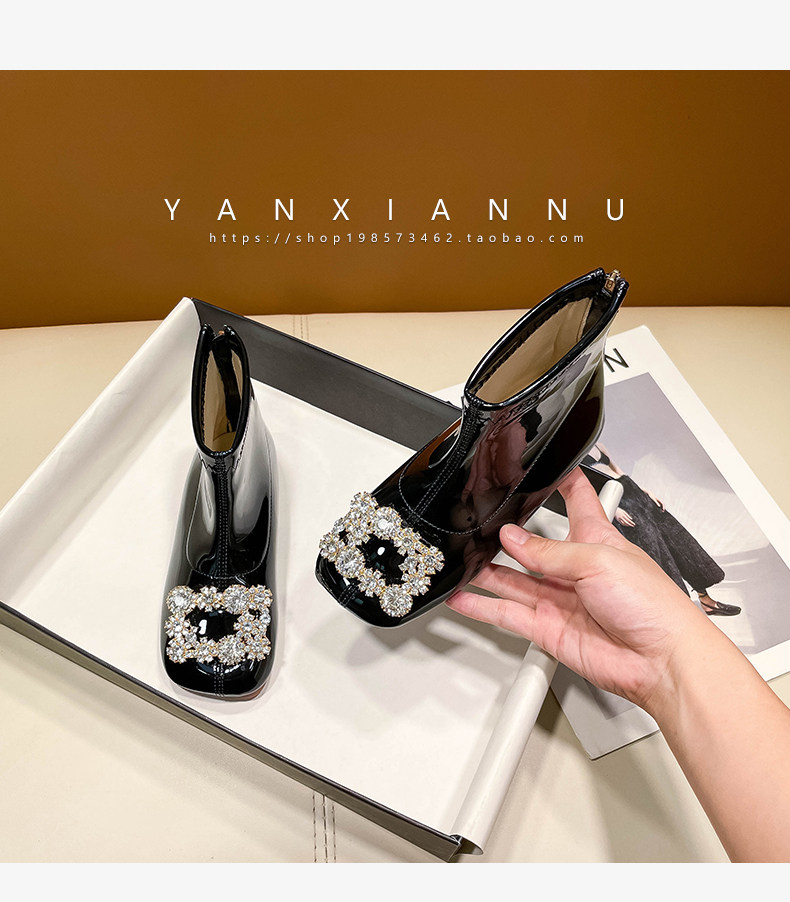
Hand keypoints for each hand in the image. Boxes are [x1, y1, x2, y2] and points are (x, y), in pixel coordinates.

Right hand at [446, 468, 710, 709]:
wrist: (661, 661)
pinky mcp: (547, 629)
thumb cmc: (652, 606)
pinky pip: (507, 614)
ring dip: (486, 571)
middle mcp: (575, 569)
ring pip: (512, 580)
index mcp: (596, 540)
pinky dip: (482, 606)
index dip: (563, 481)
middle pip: (531, 546)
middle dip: (506, 536)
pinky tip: (462, 598)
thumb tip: (512, 538)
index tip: (544, 465)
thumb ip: (549, 551)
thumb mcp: (598, 560)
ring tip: (459, 559)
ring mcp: (559, 600)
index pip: (578, 501)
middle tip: (478, 526)